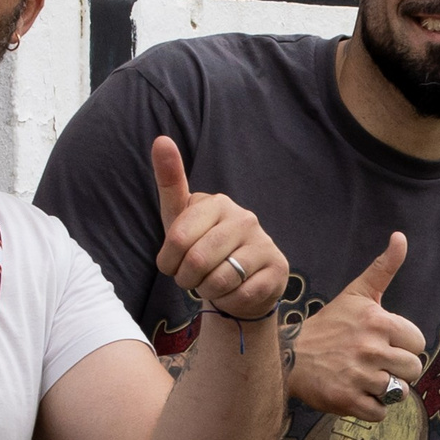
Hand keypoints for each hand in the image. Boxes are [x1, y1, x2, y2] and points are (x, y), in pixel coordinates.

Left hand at [153, 136, 286, 320]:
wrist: (241, 281)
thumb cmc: (203, 247)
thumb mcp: (181, 219)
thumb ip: (170, 182)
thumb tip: (161, 139)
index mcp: (219, 203)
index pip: (179, 239)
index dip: (168, 262)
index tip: (171, 265)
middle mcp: (245, 218)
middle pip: (198, 261)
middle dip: (187, 279)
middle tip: (191, 279)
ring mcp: (264, 243)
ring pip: (220, 280)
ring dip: (208, 291)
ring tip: (212, 284)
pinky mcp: (278, 269)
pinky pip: (241, 295)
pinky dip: (229, 300)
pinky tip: (232, 292)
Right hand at [289, 231, 427, 419]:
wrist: (290, 355)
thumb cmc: (329, 325)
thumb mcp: (357, 293)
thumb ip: (384, 268)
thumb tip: (401, 237)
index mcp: (378, 321)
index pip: (418, 343)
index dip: (403, 345)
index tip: (384, 343)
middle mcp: (370, 348)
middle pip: (413, 369)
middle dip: (398, 369)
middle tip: (375, 363)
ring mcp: (359, 376)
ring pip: (399, 392)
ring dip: (385, 389)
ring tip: (366, 377)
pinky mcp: (347, 400)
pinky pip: (380, 412)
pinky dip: (371, 407)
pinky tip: (357, 392)